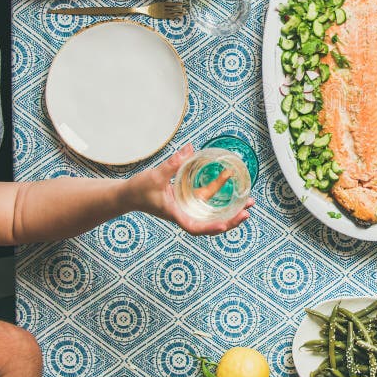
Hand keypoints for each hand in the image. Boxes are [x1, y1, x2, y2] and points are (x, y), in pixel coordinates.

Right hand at [124, 145, 252, 235]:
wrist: (128, 195)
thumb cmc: (138, 190)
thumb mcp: (154, 176)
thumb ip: (172, 164)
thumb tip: (189, 149)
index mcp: (175, 213)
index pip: (194, 227)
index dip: (209, 228)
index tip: (224, 225)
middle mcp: (184, 213)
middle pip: (210, 224)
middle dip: (230, 220)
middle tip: (248, 210)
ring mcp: (187, 207)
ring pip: (212, 213)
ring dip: (230, 209)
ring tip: (249, 201)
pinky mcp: (187, 199)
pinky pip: (207, 200)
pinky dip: (219, 194)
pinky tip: (229, 183)